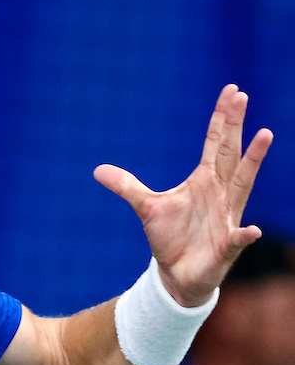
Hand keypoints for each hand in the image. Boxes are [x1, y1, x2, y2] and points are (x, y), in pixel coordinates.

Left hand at [94, 84, 272, 305]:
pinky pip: (238, 239)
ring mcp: (227, 218)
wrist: (177, 274)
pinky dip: (245, 235)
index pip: (216, 144)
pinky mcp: (226, 246)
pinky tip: (250, 230)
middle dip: (236, 127)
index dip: (222, 118)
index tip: (232, 90)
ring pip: (243, 185)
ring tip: (265, 134)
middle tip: (242, 97)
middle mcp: (221, 193)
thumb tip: (97, 170)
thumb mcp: (147, 207)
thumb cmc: (170, 237)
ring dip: (253, 161)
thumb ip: (127, 187)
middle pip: (230, 154)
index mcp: (205, 181)